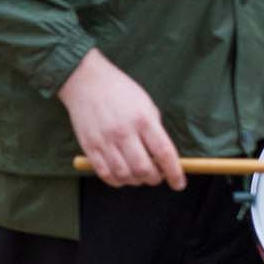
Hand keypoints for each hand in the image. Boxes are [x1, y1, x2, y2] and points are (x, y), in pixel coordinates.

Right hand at [58, 49, 185, 190]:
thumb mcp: (146, 105)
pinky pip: (105, 173)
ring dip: (136, 181)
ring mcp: (104, 140)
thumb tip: (163, 158)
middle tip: (156, 175)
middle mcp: (123, 132)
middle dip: (155, 178)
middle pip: (144, 169)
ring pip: (125, 175)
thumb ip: (155, 131)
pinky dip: (117, 180)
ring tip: (138, 174)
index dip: (174, 173)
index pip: (164, 153)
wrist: (85, 80)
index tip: (178, 183)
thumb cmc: (120, 91)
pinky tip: (122, 174)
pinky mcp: (89, 145)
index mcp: (142, 119)